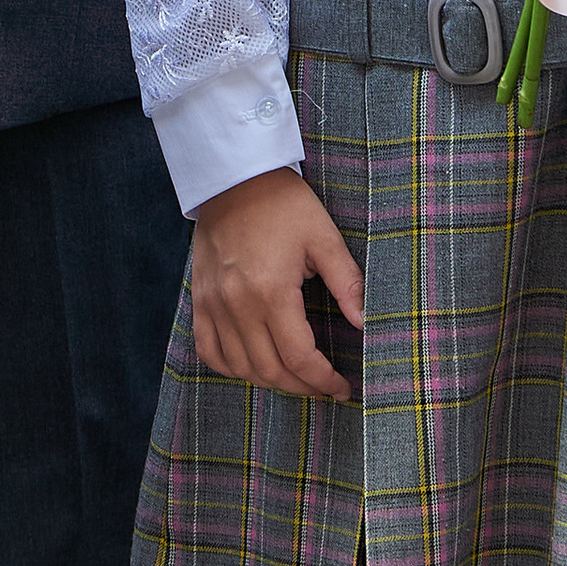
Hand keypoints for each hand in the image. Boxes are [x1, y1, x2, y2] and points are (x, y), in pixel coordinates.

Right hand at [189, 167, 364, 398]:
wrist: (234, 177)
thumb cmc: (283, 203)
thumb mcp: (323, 237)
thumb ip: (347, 283)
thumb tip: (366, 323)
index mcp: (271, 291)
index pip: (299, 357)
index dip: (323, 381)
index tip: (342, 388)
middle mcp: (237, 304)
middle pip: (269, 370)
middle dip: (302, 387)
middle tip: (324, 388)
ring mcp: (213, 304)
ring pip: (239, 367)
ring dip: (270, 382)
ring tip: (296, 379)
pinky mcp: (200, 299)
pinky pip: (208, 351)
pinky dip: (231, 368)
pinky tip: (253, 366)